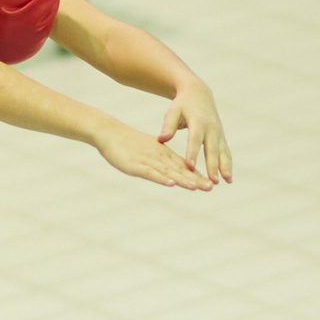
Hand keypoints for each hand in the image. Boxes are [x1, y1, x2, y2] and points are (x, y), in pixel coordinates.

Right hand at [94, 119, 214, 190]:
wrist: (109, 132)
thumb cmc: (127, 143)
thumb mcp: (147, 152)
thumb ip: (158, 161)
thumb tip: (169, 172)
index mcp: (162, 154)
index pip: (182, 167)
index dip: (196, 175)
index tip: (210, 184)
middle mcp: (158, 157)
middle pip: (179, 170)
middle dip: (195, 179)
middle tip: (210, 187)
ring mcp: (147, 161)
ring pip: (168, 172)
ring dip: (183, 180)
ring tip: (197, 187)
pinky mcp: (135, 165)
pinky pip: (150, 173)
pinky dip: (161, 178)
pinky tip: (171, 183)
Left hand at [158, 77, 232, 184]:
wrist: (199, 93)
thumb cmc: (182, 104)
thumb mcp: (173, 111)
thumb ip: (168, 126)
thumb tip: (162, 139)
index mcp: (198, 122)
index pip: (194, 139)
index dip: (192, 153)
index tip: (190, 167)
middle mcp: (211, 128)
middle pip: (212, 149)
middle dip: (213, 165)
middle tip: (212, 181)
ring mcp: (218, 133)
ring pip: (223, 152)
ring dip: (225, 167)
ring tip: (227, 181)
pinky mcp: (221, 137)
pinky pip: (226, 152)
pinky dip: (228, 164)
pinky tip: (228, 178)